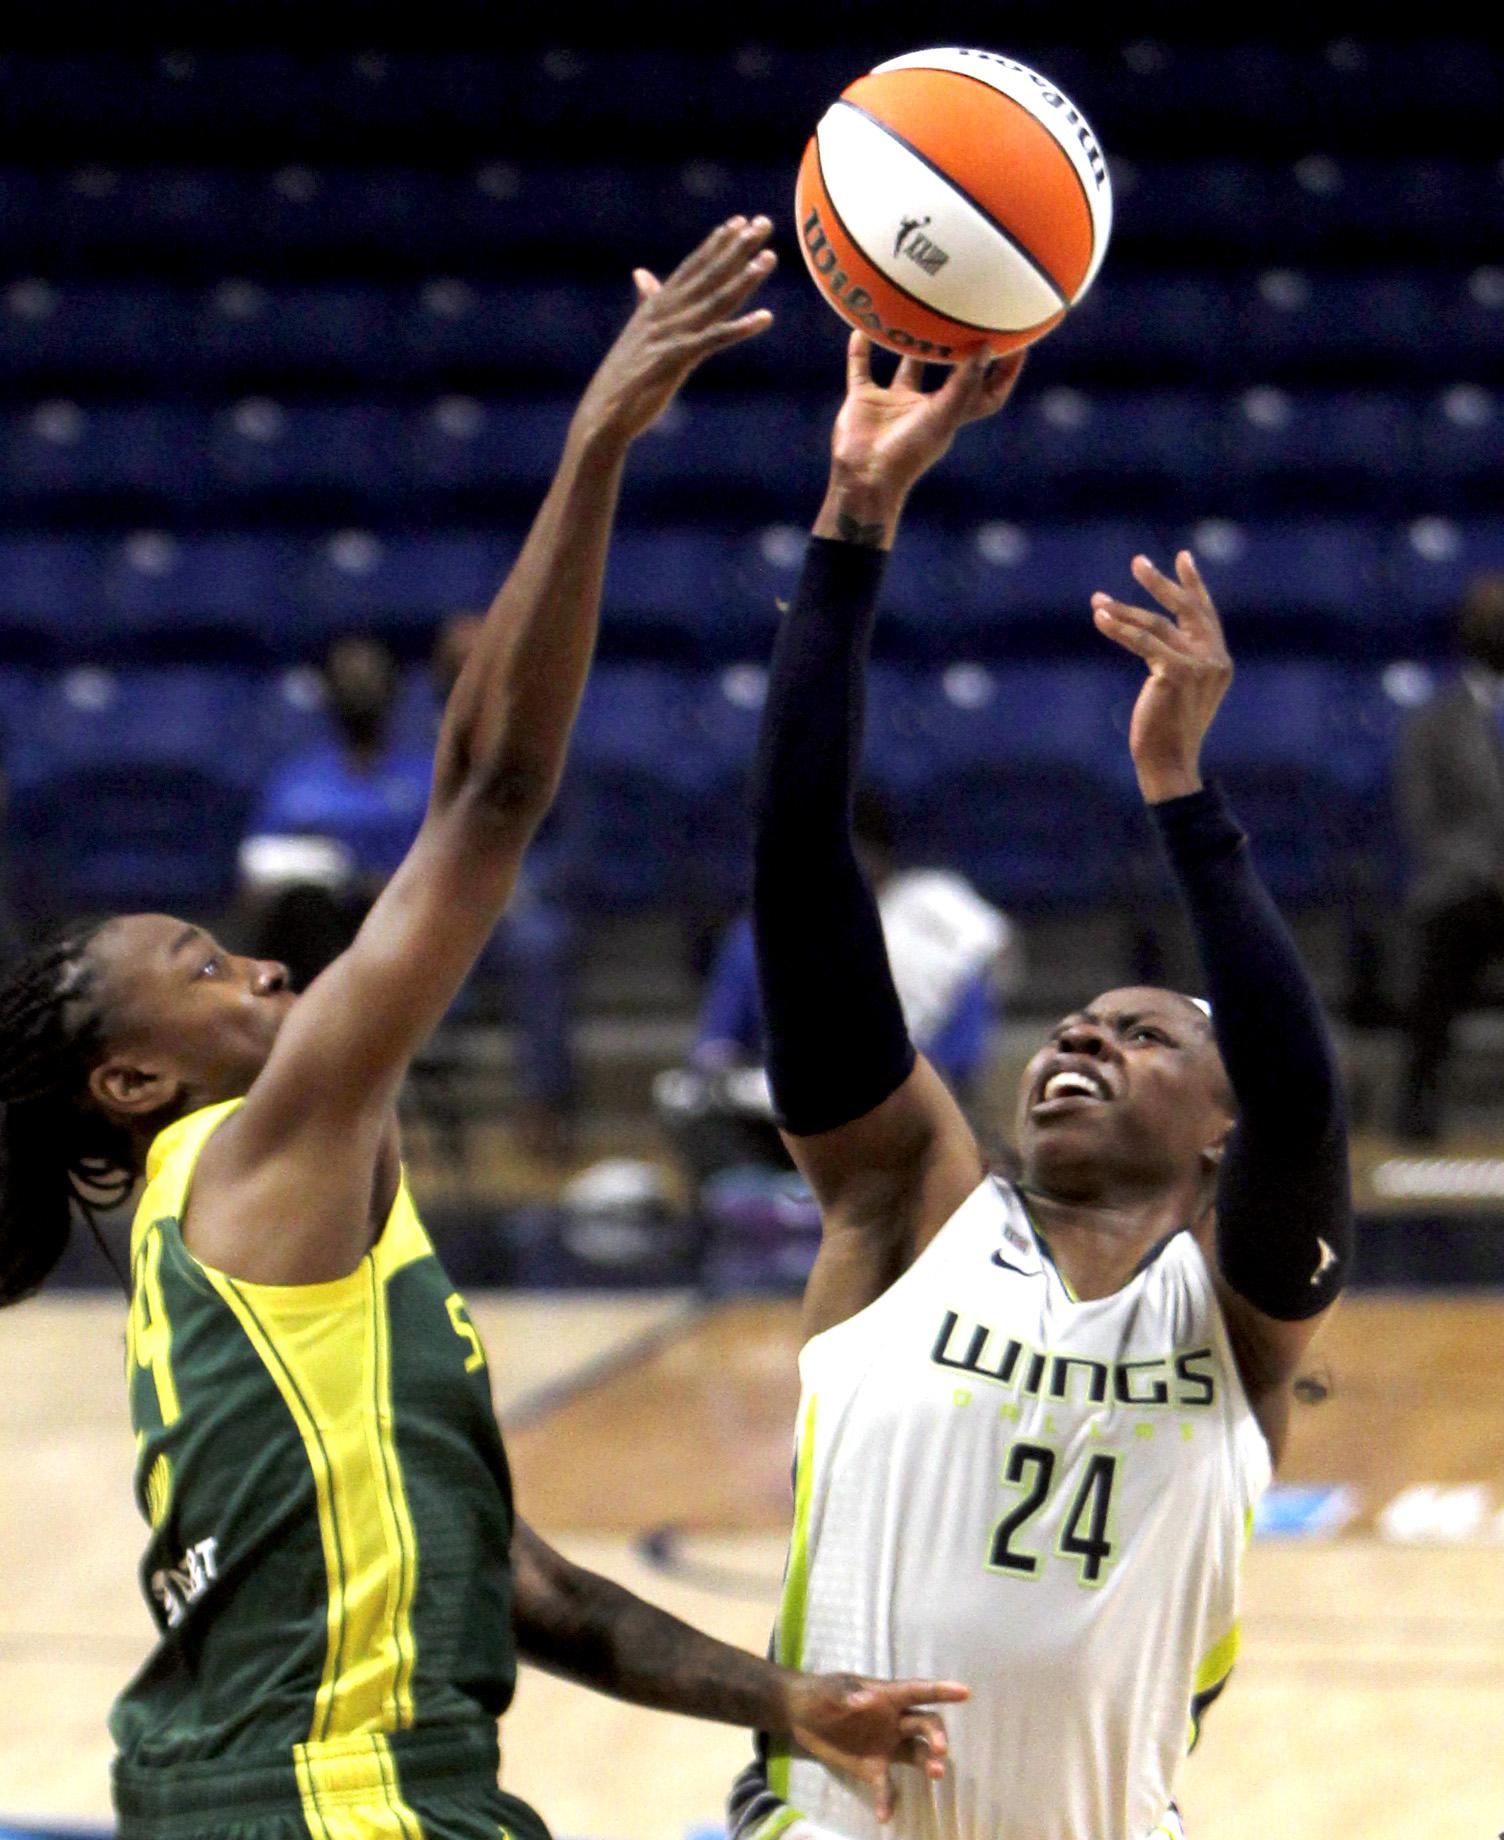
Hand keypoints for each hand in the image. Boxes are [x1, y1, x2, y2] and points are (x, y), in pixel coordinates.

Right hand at [573, 216, 775, 448]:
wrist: (601, 416)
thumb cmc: (622, 382)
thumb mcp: (637, 336)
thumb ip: (646, 303)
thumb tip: (642, 274)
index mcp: (655, 308)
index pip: (690, 268)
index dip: (715, 244)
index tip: (739, 221)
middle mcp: (663, 314)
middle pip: (706, 276)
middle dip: (735, 249)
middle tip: (762, 223)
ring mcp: (669, 335)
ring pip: (714, 300)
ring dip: (743, 279)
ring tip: (768, 257)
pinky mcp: (674, 360)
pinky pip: (714, 339)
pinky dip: (740, 328)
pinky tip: (765, 317)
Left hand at [784, 1671, 968, 1820]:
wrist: (801, 1716)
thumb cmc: (821, 1693)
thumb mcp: (831, 1690)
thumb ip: (848, 1695)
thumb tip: (868, 1701)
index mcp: (888, 1696)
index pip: (918, 1692)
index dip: (941, 1690)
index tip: (964, 1692)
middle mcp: (895, 1721)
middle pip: (925, 1725)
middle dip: (936, 1735)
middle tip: (939, 1751)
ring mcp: (887, 1746)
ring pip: (918, 1754)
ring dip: (929, 1763)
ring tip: (936, 1775)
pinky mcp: (873, 1768)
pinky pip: (887, 1786)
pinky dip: (888, 1800)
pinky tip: (884, 1815)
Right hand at [814, 333, 1024, 546]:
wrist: (865, 476)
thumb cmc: (908, 452)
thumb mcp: (942, 415)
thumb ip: (964, 383)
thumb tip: (988, 348)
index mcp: (949, 415)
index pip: (986, 392)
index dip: (1005, 373)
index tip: (1019, 343)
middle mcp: (924, 408)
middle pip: (948, 374)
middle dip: (960, 350)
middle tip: (971, 315)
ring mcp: (893, 405)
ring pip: (906, 368)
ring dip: (909, 345)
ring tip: (918, 311)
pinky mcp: (864, 402)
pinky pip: (861, 369)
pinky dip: (859, 350)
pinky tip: (860, 327)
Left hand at [1092, 551, 1233, 802]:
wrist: (1169, 762)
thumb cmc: (1167, 731)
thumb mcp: (1180, 690)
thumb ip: (1178, 659)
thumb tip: (1151, 634)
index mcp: (1220, 662)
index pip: (1206, 614)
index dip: (1194, 584)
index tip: (1184, 556)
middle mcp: (1215, 659)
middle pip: (1186, 609)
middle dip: (1160, 583)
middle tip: (1137, 562)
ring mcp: (1200, 665)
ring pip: (1156, 625)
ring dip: (1123, 610)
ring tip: (1097, 599)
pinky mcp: (1177, 672)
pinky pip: (1142, 642)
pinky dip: (1119, 629)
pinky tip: (1099, 618)